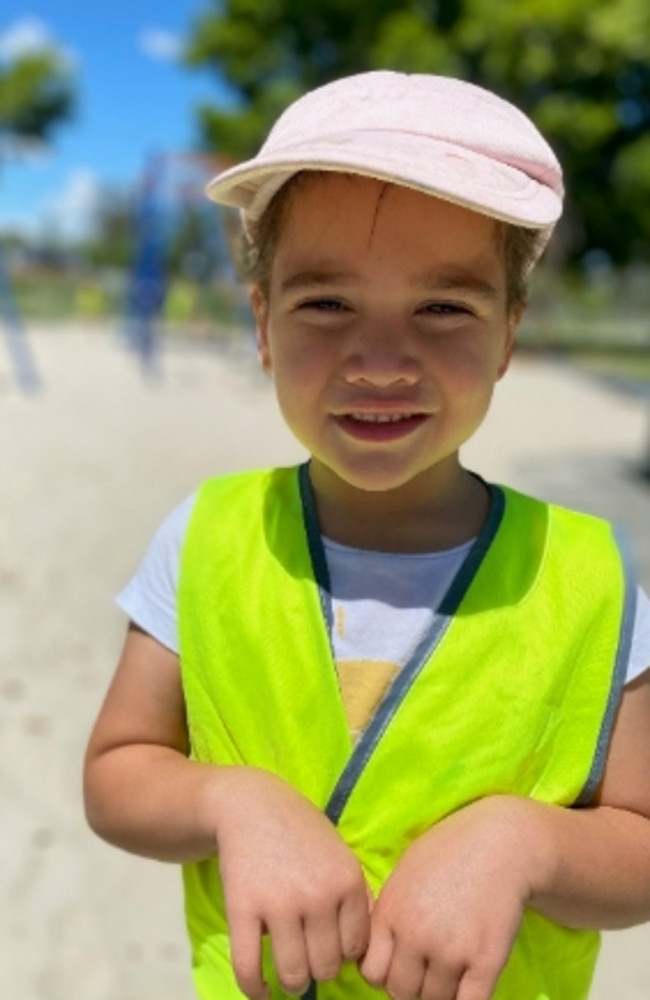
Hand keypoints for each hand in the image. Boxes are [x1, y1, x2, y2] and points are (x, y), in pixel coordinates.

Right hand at [212, 767, 370, 998]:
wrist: (251, 805)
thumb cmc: (301, 832)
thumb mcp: (340, 854)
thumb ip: (356, 897)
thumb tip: (366, 952)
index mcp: (348, 882)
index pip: (356, 950)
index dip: (343, 954)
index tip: (331, 947)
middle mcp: (318, 895)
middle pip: (327, 967)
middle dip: (319, 969)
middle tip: (308, 958)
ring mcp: (279, 904)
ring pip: (294, 974)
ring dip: (292, 982)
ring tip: (289, 974)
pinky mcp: (243, 909)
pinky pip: (249, 968)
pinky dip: (255, 989)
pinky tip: (261, 992)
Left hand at [360, 797, 540, 999]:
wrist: (500, 844)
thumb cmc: (449, 852)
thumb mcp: (404, 874)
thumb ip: (388, 915)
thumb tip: (374, 953)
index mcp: (390, 912)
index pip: (372, 972)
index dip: (385, 975)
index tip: (400, 966)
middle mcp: (415, 935)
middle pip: (401, 992)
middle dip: (412, 987)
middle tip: (428, 971)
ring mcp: (450, 950)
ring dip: (441, 993)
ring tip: (451, 969)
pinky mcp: (485, 961)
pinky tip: (469, 984)